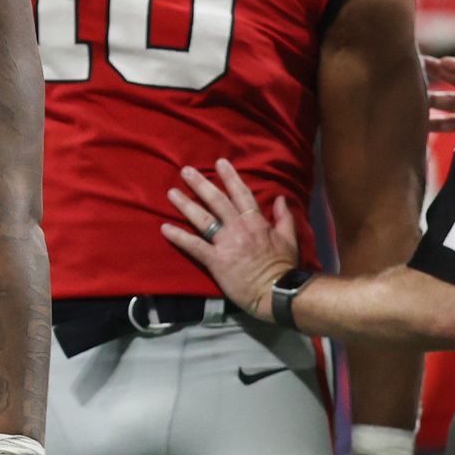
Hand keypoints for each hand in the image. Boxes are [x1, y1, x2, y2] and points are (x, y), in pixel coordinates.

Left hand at [160, 160, 298, 316]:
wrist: (276, 292)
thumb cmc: (284, 267)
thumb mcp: (289, 239)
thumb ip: (284, 217)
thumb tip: (280, 198)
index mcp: (256, 222)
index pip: (241, 194)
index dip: (230, 177)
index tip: (219, 162)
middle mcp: (238, 228)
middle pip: (216, 201)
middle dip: (200, 184)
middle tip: (185, 171)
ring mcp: (225, 243)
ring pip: (202, 219)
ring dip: (185, 204)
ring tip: (171, 193)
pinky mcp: (215, 260)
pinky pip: (194, 245)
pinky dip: (178, 236)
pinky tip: (164, 228)